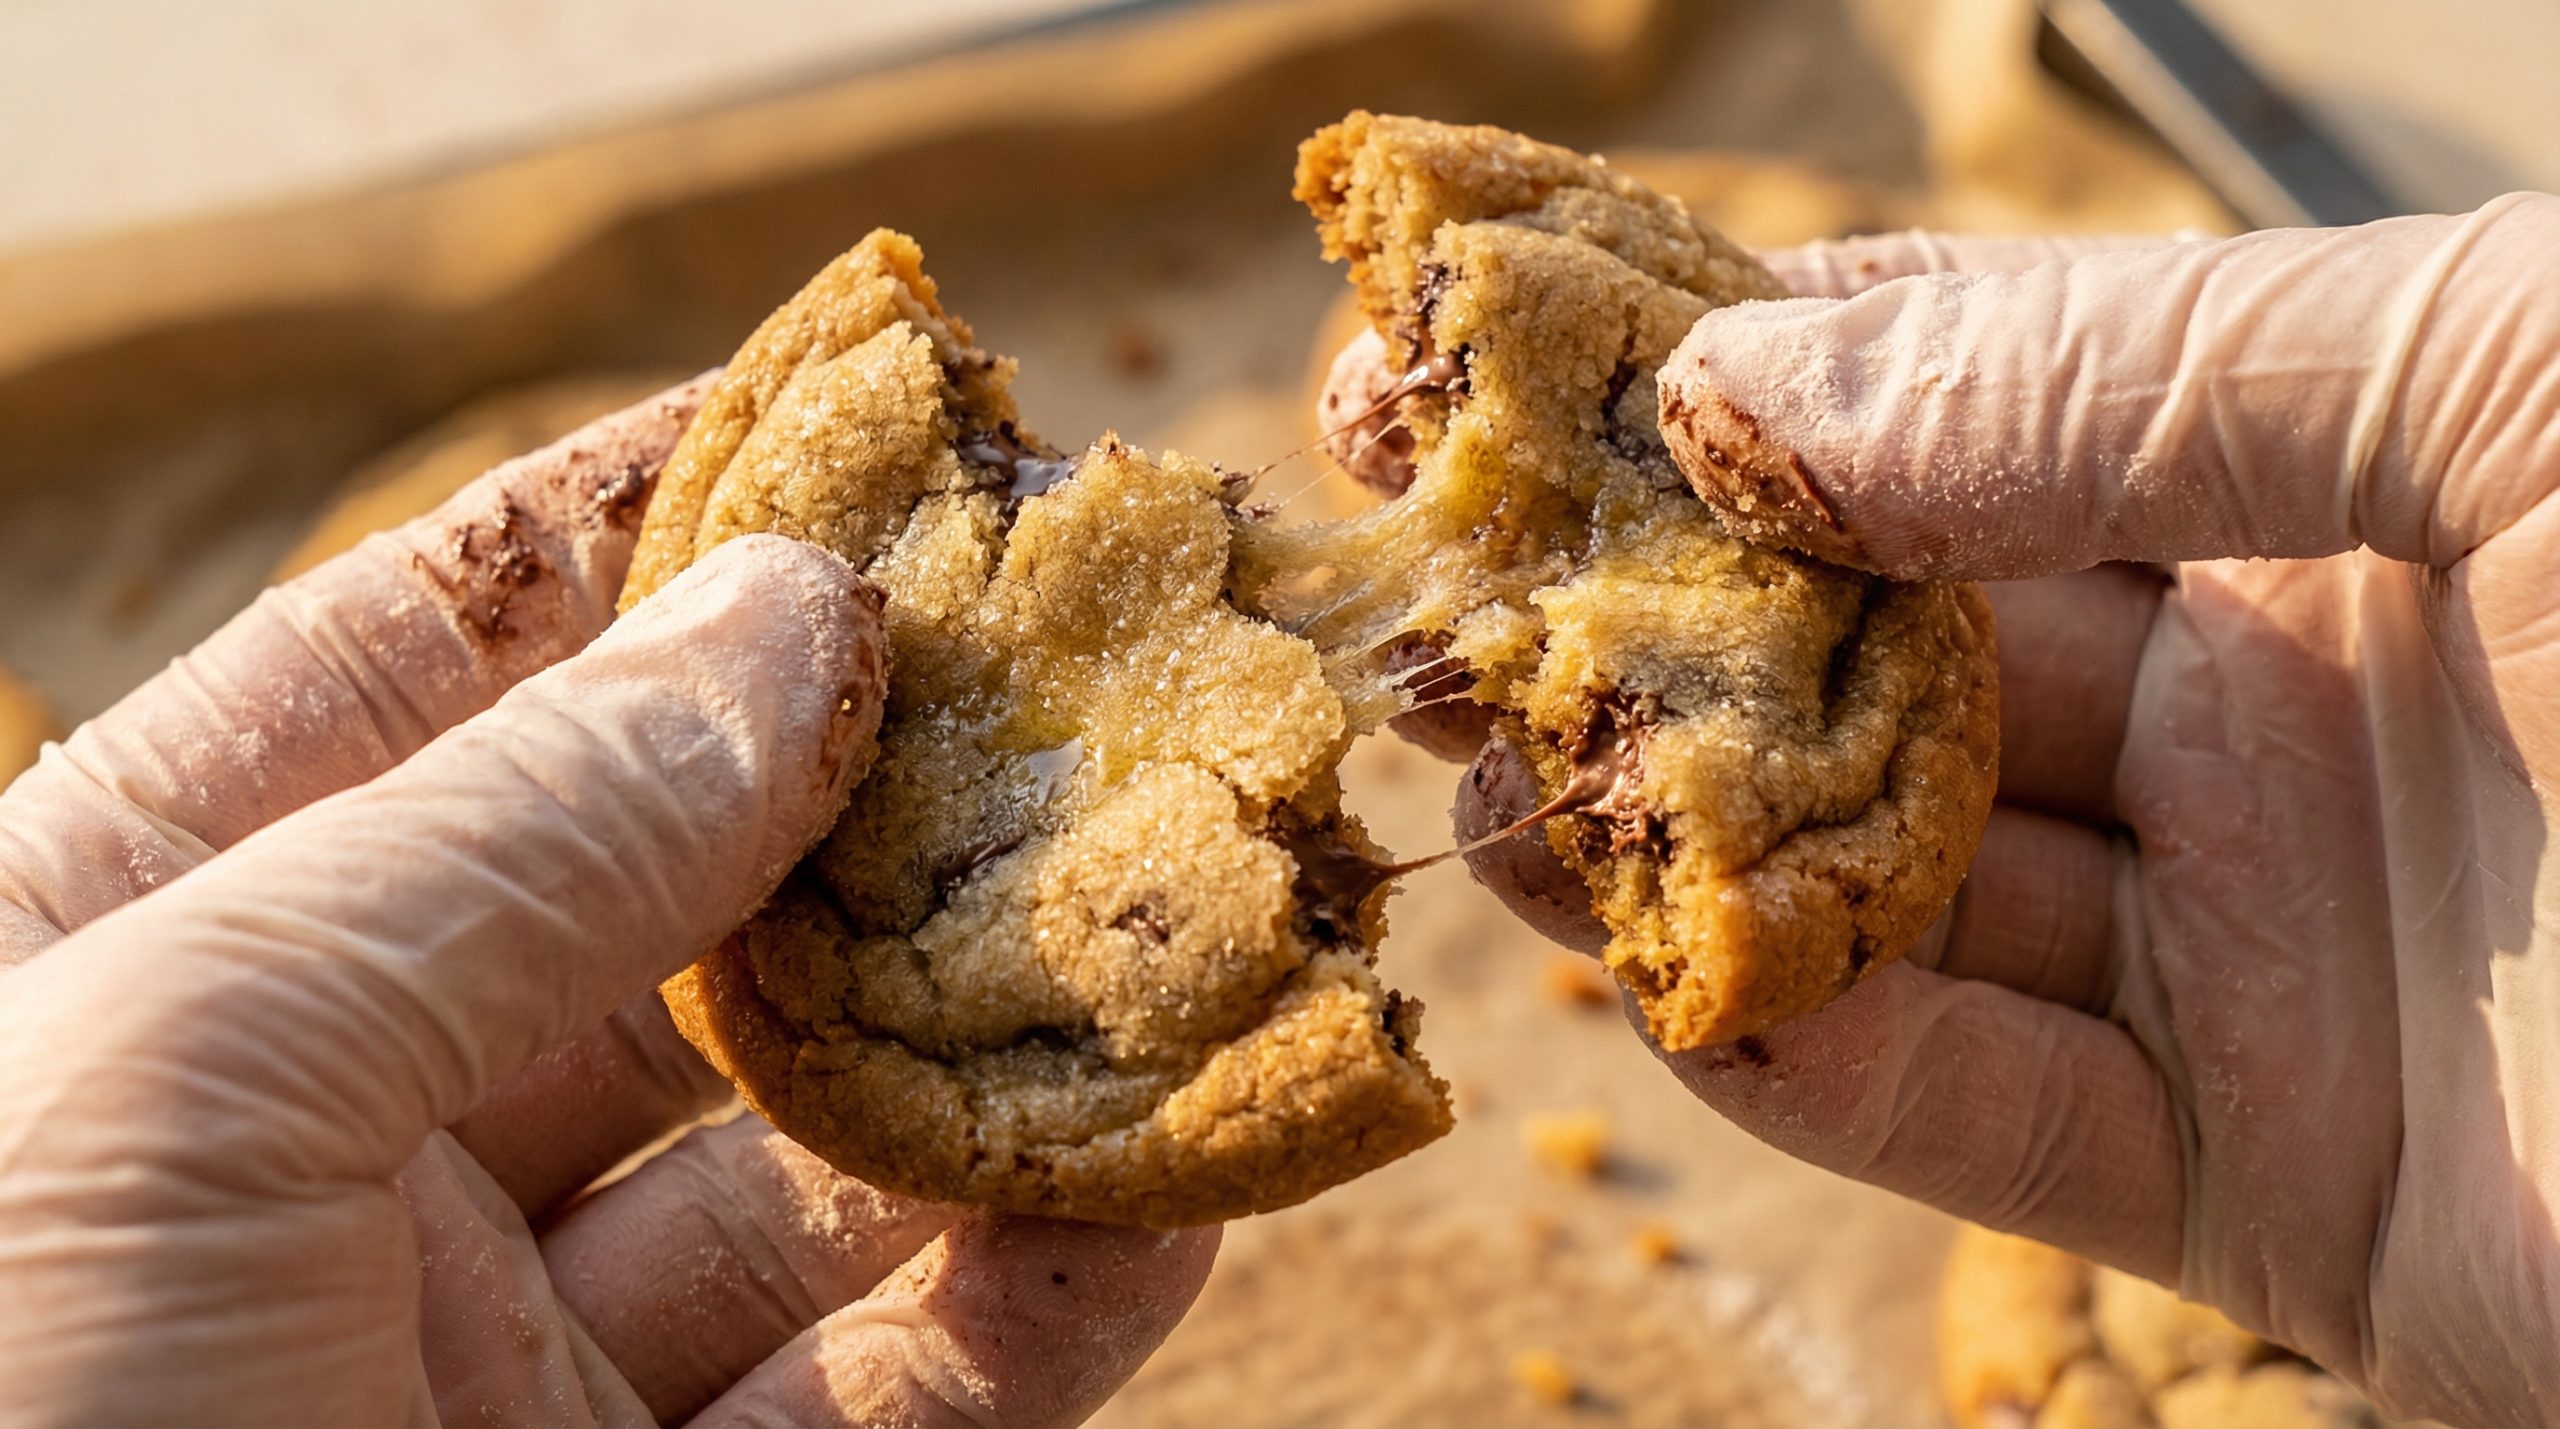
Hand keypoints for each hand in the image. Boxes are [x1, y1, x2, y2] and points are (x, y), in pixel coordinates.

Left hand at [0, 382, 1214, 1426]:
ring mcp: (510, 1367)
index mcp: (122, 981)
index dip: (636, 534)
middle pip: (671, 905)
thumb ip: (503, 837)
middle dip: (892, 779)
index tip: (864, 418)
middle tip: (1107, 643)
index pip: (414, 682)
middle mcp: (326, 1160)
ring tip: (1216, 881)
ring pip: (832, 1147)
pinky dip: (1077, 1265)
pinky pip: (926, 1378)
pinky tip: (1204, 1147)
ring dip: (1032, 1018)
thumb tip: (795, 610)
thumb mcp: (165, 1078)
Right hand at [1454, 200, 2559, 1423]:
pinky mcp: (2279, 1180)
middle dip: (1649, 611)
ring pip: (1897, 874)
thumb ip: (2128, 373)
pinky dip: (1806, 1050)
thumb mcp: (2532, 384)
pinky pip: (1979, 1106)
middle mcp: (2289, 685)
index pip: (1956, 384)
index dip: (1714, 358)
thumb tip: (1751, 389)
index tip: (1485, 346)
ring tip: (1465, 783)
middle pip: (1886, 634)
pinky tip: (1651, 973)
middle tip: (1426, 589)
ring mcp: (2274, 935)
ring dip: (1676, 835)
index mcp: (2351, 458)